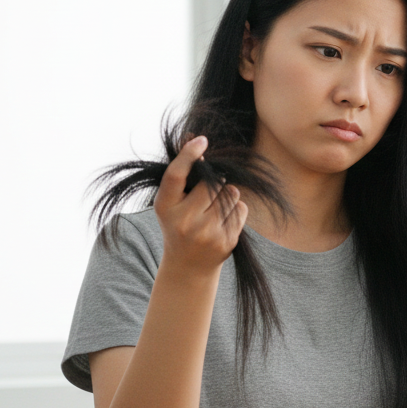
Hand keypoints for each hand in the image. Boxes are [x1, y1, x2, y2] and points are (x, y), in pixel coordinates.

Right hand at [153, 135, 247, 275]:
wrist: (188, 266)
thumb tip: (200, 146)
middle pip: (212, 183)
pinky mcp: (226, 241)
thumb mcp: (171, 205)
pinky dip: (236, 209)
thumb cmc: (178, 226)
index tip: (201, 140)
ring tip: (214, 209)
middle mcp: (185, 221)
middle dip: (214, 182)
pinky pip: (241, 208)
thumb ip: (182, 180)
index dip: (188, 156)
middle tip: (206, 196)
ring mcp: (206, 233)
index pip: (176, 176)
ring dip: (228, 195)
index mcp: (165, 207)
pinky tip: (223, 221)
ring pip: (231, 193)